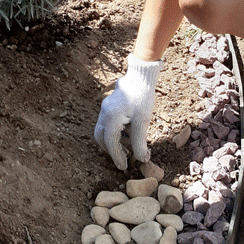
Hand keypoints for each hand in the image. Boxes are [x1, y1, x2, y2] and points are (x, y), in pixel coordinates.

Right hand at [94, 54, 162, 169]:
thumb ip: (139, 141)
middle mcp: (104, 112)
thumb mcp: (143, 121)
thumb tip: (141, 159)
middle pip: (100, 137)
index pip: (110, 142)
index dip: (116, 156)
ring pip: (102, 131)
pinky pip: (106, 124)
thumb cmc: (142, 97)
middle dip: (111, 150)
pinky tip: (128, 132)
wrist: (139, 76)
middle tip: (124, 158)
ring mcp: (104, 108)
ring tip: (129, 145)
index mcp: (111, 116)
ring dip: (113, 141)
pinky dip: (114, 133)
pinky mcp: (108, 106)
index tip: (124, 167)